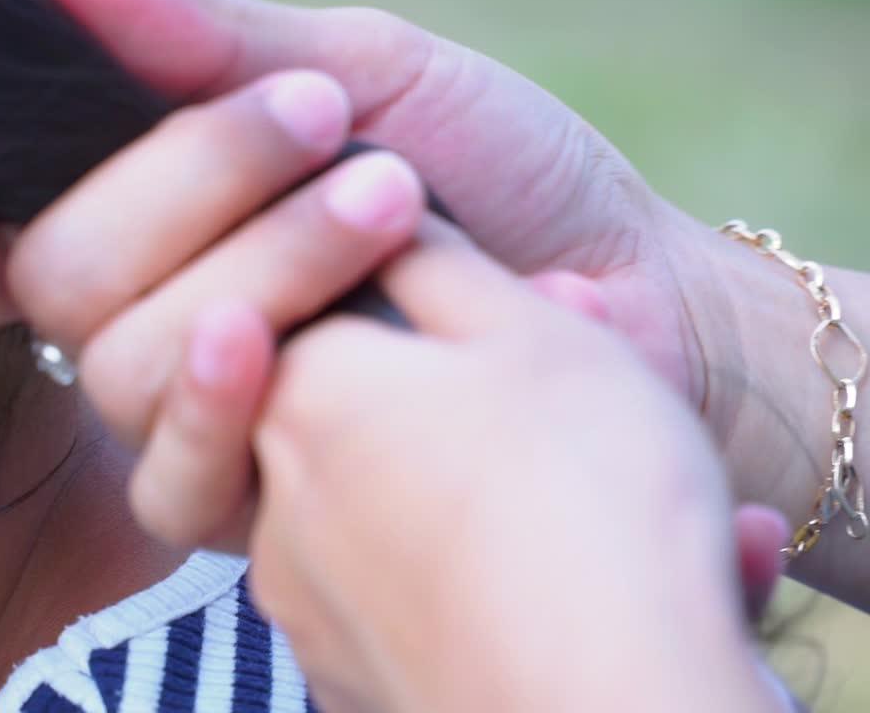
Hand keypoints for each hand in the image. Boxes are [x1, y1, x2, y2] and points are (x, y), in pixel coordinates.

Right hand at [0, 0, 731, 546]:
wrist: (615, 280)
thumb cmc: (491, 167)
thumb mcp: (358, 70)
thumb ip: (205, 48)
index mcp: (160, 218)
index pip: (6, 239)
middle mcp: (158, 320)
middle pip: (66, 279)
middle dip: (188, 183)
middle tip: (324, 123)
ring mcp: (206, 414)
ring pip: (126, 363)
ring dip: (253, 263)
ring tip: (389, 200)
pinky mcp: (264, 496)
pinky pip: (179, 478)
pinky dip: (219, 400)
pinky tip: (280, 344)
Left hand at [230, 223, 786, 711]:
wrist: (600, 704)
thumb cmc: (572, 492)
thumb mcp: (529, 332)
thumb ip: (437, 266)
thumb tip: (380, 215)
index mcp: (303, 394)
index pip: (311, 313)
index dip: (398, 302)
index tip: (478, 315)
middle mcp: (273, 498)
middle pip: (354, 420)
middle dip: (453, 406)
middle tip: (557, 411)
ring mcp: (305, 600)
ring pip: (397, 519)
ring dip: (487, 498)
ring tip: (605, 497)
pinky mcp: (349, 678)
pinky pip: (419, 604)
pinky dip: (489, 583)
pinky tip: (583, 577)